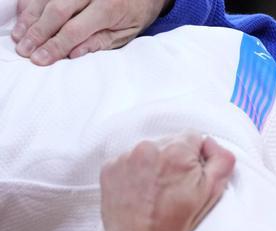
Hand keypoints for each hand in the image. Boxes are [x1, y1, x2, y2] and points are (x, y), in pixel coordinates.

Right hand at [12, 0, 170, 64]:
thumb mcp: (126, 34)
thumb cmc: (136, 13)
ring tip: (19, 36)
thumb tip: (72, 55)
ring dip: (30, 18)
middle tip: (24, 50)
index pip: (74, 29)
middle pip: (56, 12)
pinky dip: (32, 3)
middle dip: (37, 33)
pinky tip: (24, 17)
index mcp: (109, 8)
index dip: (55, 46)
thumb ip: (100, 43)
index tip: (40, 59)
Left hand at [100, 133, 233, 230]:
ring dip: (154, 166)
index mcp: (176, 150)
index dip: (198, 158)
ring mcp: (124, 158)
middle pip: (170, 143)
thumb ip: (222, 158)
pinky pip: (128, 162)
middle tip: (176, 189)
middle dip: (175, 160)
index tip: (194, 178)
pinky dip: (135, 174)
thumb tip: (212, 145)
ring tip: (157, 194)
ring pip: (148, 152)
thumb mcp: (214, 192)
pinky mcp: (109, 170)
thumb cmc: (180, 225)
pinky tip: (142, 195)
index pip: (194, 137)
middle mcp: (147, 148)